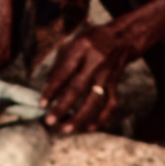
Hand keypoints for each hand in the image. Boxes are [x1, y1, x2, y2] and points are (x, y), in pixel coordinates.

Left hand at [40, 0, 164, 133]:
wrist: (122, 36)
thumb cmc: (92, 40)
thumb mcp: (75, 43)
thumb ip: (62, 63)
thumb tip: (48, 88)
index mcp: (81, 48)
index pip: (64, 72)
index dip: (52, 89)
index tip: (42, 103)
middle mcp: (95, 61)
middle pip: (77, 88)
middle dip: (62, 106)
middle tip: (49, 121)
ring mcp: (107, 74)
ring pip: (94, 100)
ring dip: (79, 117)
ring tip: (66, 129)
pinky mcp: (115, 83)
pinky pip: (110, 103)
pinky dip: (101, 118)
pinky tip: (90, 127)